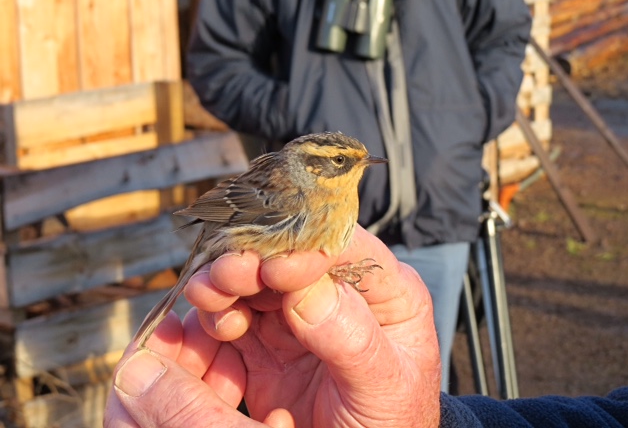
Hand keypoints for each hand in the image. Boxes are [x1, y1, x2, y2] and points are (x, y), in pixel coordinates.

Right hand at [105, 225, 440, 426]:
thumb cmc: (391, 422)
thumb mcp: (384, 386)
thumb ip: (351, 338)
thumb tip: (306, 287)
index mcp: (386, 292)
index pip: (345, 246)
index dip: (304, 247)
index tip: (273, 267)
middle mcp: (339, 295)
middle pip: (288, 258)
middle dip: (251, 263)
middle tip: (225, 276)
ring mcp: (299, 317)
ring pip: (254, 285)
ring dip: (224, 288)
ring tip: (207, 300)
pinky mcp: (267, 344)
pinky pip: (232, 322)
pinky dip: (211, 323)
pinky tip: (206, 335)